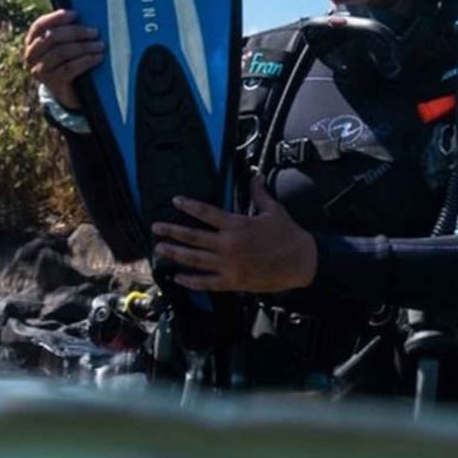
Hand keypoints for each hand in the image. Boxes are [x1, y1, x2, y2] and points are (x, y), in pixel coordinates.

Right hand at [23, 8, 103, 110]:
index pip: (39, 25)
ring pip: (60, 53)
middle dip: (75, 32)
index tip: (76, 14)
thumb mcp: (66, 44)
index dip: (56, 18)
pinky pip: (69, 69)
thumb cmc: (71, 60)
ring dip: (83, 47)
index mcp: (32, 42)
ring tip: (100, 45)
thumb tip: (87, 12)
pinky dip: (85, 61)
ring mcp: (40, 70)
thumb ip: (68, 31)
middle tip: (95, 32)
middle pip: (51, 38)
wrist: (71, 91)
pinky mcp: (52, 83)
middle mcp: (31, 56)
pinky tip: (98, 58)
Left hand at [152, 177, 317, 292]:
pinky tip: (178, 278)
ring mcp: (228, 264)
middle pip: (193, 237)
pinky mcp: (232, 281)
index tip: (175, 201)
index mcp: (237, 224)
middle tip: (156, 228)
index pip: (207, 213)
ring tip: (160, 250)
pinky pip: (206, 282)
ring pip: (194, 259)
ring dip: (175, 254)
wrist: (301, 261)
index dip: (189, 206)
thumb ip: (260, 194)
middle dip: (172, 231)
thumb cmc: (289, 235)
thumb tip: (255, 175)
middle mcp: (228, 244)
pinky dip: (190, 281)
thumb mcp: (274, 211)